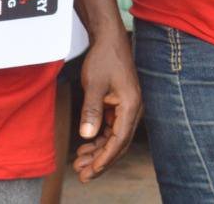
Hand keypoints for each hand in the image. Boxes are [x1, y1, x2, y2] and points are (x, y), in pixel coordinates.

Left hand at [71, 23, 141, 182]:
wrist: (109, 39)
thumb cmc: (104, 58)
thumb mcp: (94, 84)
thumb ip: (91, 110)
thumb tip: (87, 136)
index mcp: (131, 105)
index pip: (120, 140)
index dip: (105, 158)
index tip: (91, 171)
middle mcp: (133, 109)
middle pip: (119, 143)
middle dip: (101, 161)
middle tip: (82, 175)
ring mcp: (127, 108)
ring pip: (114, 138)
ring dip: (98, 152)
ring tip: (79, 164)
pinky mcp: (120, 105)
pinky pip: (111, 129)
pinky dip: (99, 140)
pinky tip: (85, 147)